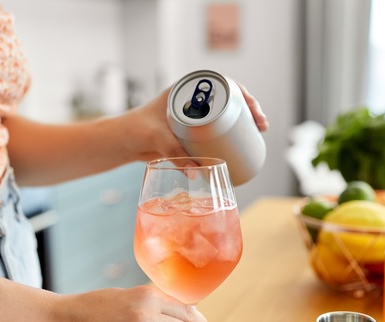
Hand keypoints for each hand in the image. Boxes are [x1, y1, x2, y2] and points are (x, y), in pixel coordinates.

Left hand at [121, 82, 268, 162]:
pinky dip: (233, 132)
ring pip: (225, 115)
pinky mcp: (192, 131)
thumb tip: (195, 174)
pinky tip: (247, 140)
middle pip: (229, 100)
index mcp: (186, 89)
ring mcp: (193, 115)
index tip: (254, 111)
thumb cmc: (135, 131)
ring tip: (259, 134)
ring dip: (244, 122)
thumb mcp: (156, 138)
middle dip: (250, 110)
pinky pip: (217, 128)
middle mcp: (193, 99)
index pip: (222, 85)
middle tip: (262, 126)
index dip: (243, 95)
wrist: (123, 141)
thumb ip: (174, 155)